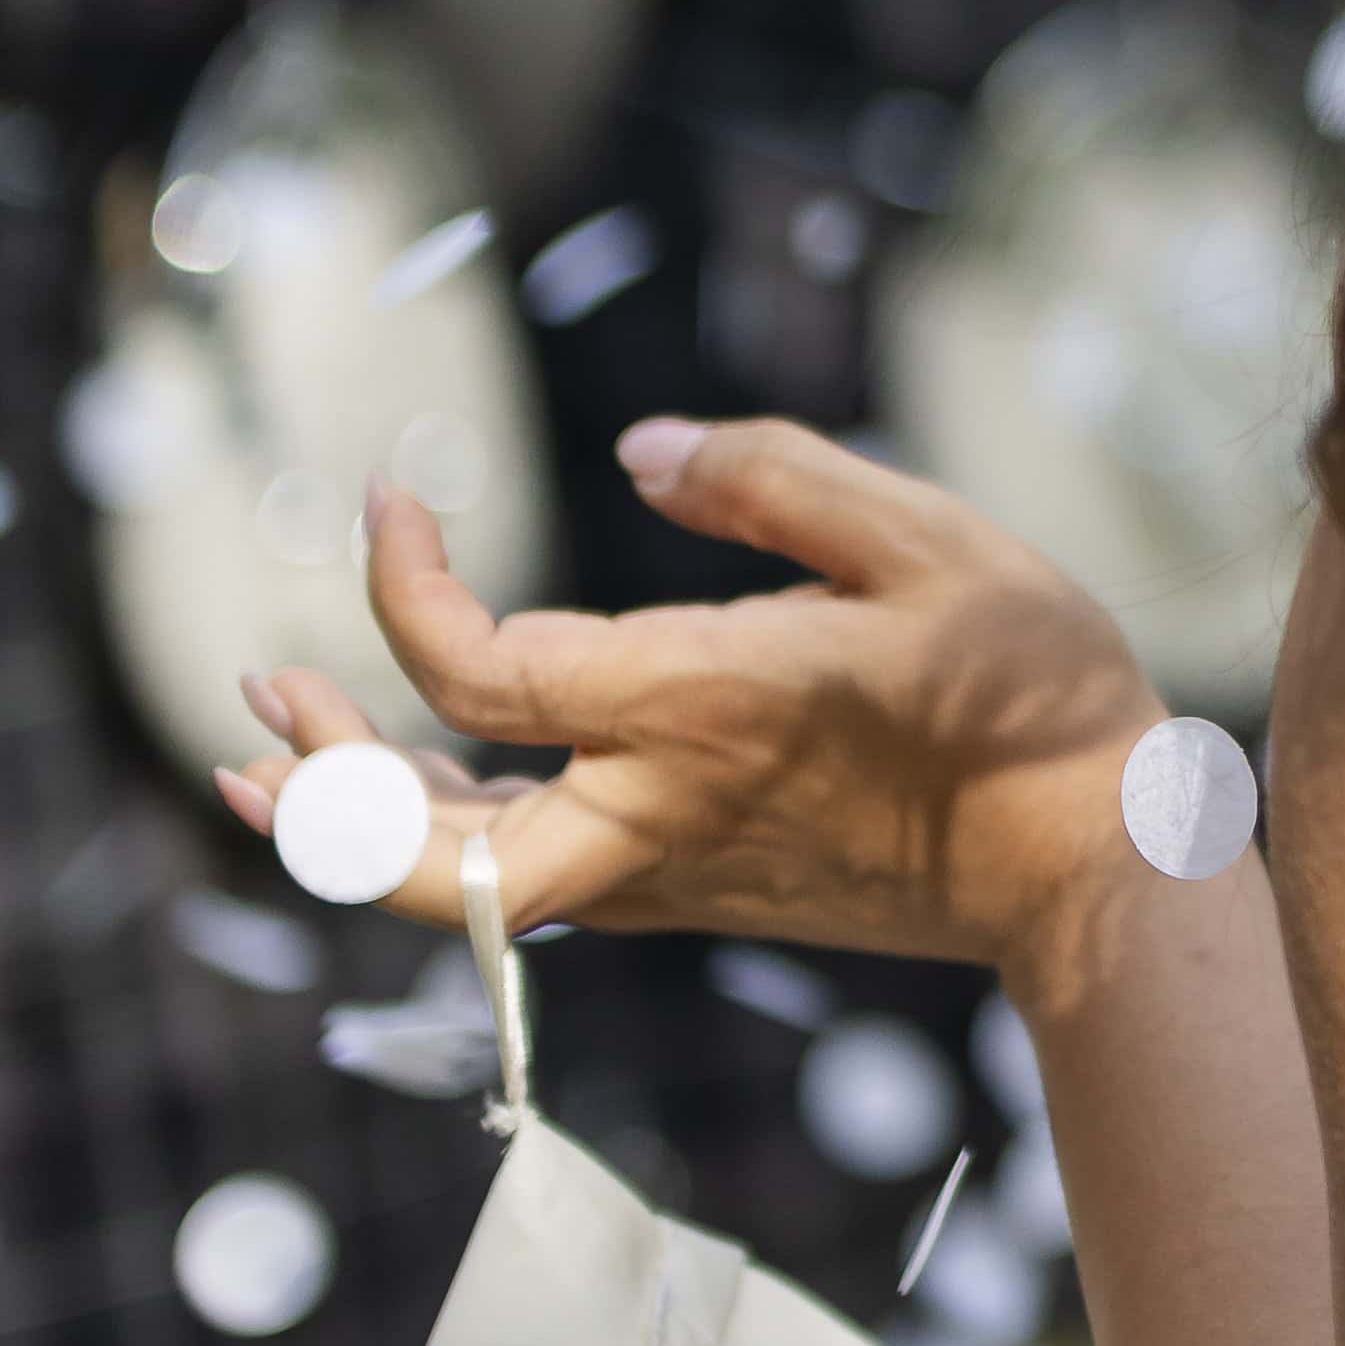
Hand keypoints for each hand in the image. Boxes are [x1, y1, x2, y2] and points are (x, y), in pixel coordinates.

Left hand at [217, 421, 1160, 1006]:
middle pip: (418, 855)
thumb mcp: (925, 539)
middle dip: (314, 787)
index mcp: (692, 707)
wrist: (1086, 863)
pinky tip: (440, 778)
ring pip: (458, 882)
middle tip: (257, 701)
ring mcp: (663, 870)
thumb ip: (771, 478)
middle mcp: (650, 810)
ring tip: (288, 746)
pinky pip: (528, 882)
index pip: (474, 670)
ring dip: (357, 817)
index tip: (392, 498)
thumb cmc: (1026, 689)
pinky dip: (450, 832)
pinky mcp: (692, 896)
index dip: (400, 586)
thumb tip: (636, 449)